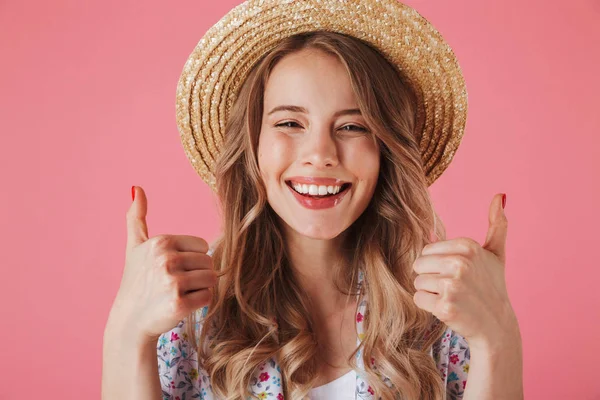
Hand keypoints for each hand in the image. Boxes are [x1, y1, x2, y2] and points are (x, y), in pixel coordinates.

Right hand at [107, 186, 216, 343]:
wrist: (130, 322)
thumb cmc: (136, 283)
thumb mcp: (134, 248)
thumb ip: (136, 218)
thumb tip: (136, 188)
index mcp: (161, 242)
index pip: (203, 246)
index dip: (192, 259)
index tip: (172, 269)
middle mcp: (166, 259)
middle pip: (210, 262)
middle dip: (198, 274)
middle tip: (176, 284)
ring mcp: (172, 282)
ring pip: (212, 279)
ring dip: (200, 289)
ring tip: (179, 294)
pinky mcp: (179, 304)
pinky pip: (209, 297)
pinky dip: (199, 303)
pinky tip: (181, 305)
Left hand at [412, 193, 518, 349]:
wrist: (496, 326)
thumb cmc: (492, 287)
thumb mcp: (496, 254)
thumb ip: (497, 225)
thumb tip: (499, 196)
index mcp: (467, 246)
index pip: (427, 250)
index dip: (438, 264)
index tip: (458, 274)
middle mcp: (460, 263)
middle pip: (418, 265)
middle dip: (431, 277)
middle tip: (453, 288)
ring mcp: (452, 285)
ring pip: (417, 282)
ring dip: (430, 293)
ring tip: (452, 298)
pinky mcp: (445, 306)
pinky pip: (418, 299)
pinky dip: (429, 307)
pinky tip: (448, 309)